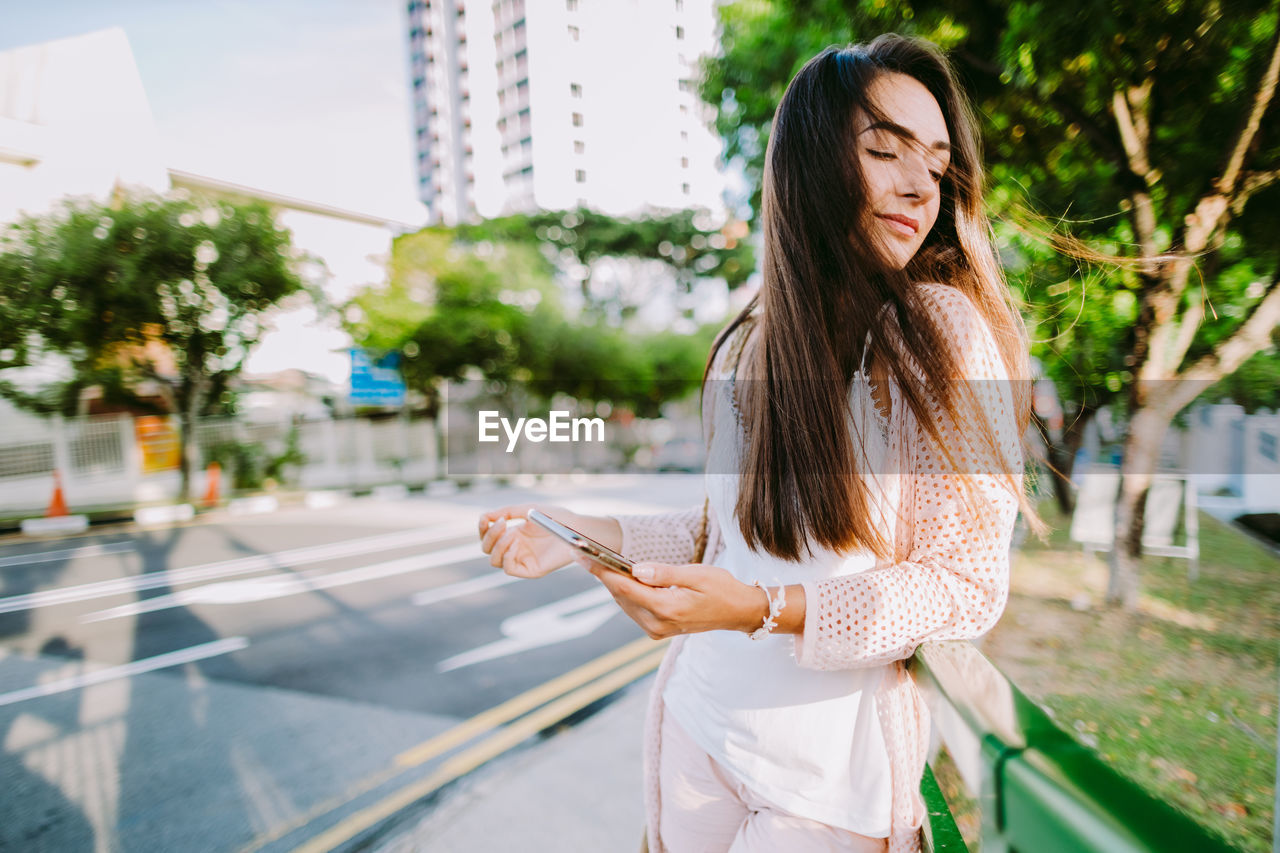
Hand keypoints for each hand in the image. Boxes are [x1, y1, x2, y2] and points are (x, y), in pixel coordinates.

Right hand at [477, 504, 580, 578]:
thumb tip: (485, 516)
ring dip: (498, 546)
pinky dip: (507, 556)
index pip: (488, 536)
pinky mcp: (531, 570)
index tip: (485, 518)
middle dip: (490, 535)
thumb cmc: (556, 518)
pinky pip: (509, 569)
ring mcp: (523, 560)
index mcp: (514, 534)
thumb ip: (507, 511)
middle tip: (502, 523)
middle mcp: (516, 548)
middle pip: (488, 549)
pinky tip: (516, 544)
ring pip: (494, 561)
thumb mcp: (528, 510)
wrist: (576, 528)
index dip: (483, 528)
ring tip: (511, 533)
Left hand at [584, 561, 766, 638]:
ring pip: (624, 602)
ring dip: (613, 583)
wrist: (738, 612)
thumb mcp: (697, 574)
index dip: (601, 570)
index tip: (582, 556)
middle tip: (583, 553)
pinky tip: (622, 576)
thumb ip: (664, 573)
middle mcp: (658, 624)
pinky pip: (633, 608)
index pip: (625, 587)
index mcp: (667, 609)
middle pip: (621, 595)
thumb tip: (636, 569)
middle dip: (603, 574)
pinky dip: (626, 592)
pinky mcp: (657, 630)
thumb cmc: (721, 589)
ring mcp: (657, 630)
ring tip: (597, 561)